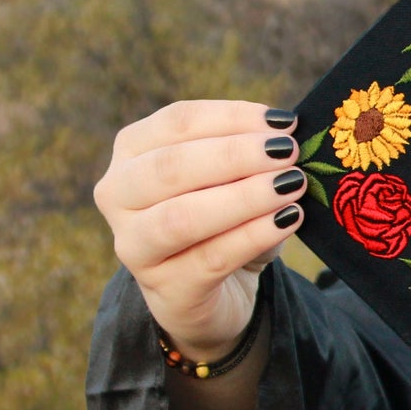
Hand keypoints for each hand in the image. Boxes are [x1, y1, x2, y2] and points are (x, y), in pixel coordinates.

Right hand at [94, 101, 304, 358]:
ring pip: (182, 217)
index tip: (282, 122)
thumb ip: (250, 153)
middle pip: (170, 167)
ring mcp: (134, 247)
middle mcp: (118, 195)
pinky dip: (254, 236)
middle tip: (289, 152)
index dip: (231, 118)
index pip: (176, 122)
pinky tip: (289, 219)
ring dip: (244, 197)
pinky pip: (212, 259)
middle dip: (235, 156)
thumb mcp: (234, 178)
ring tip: (292, 184)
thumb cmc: (226, 218)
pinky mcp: (166, 290)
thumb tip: (288, 134)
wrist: (220, 290)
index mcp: (132, 151)